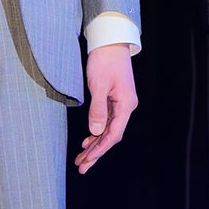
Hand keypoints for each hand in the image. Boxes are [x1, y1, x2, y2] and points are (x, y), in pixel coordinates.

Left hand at [75, 44, 137, 173]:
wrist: (110, 41)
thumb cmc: (104, 60)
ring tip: (82, 158)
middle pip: (111, 136)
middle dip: (96, 153)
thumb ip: (97, 109)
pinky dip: (96, 132)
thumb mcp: (98, 85)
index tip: (87, 161)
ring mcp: (120, 104)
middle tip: (82, 167)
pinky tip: (88, 141)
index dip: (100, 150)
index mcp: (126, 105)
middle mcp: (126, 107)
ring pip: (108, 130)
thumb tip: (96, 131)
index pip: (113, 134)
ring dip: (95, 145)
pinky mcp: (114, 99)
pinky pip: (106, 121)